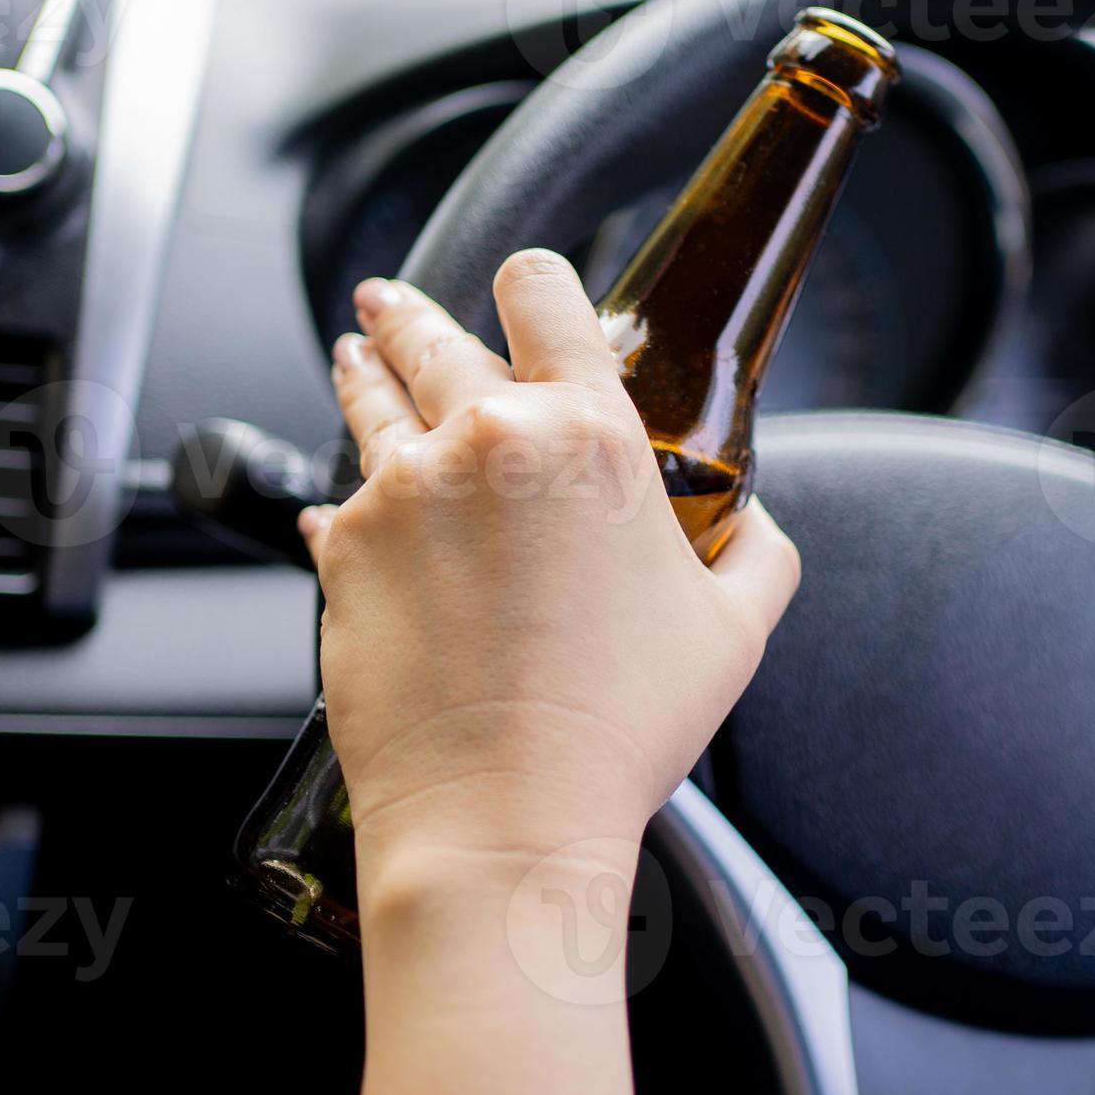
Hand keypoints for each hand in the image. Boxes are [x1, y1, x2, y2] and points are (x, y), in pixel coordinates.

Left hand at [303, 253, 800, 921]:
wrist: (502, 814)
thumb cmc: (620, 729)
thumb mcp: (734, 631)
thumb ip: (757, 553)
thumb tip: (756, 527)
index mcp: (589, 435)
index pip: (543, 294)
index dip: (534, 280)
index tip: (523, 285)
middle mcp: (485, 440)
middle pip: (433, 334)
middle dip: (411, 313)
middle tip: (392, 305)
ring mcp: (401, 491)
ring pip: (370, 400)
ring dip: (361, 369)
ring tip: (352, 355)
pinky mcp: (342, 551)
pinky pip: (337, 501)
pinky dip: (347, 498)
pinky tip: (346, 505)